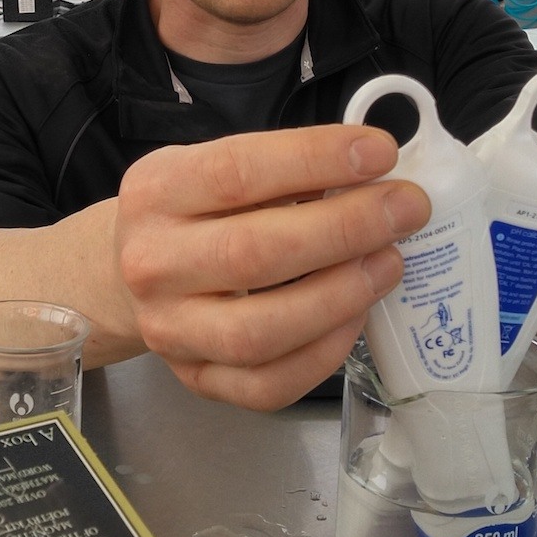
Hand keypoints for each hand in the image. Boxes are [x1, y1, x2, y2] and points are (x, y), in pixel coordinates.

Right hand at [114, 124, 428, 409]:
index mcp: (156, 192)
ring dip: (339, 296)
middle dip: (344, 228)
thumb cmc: (193, 214)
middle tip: (406, 208)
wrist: (129, 276)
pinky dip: (323, 354)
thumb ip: (281, 169)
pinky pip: (267, 384)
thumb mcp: (214, 168)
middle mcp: (152, 263)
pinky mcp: (196, 378)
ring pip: (258, 331)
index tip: (380, 152)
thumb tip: (374, 172)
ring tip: (389, 263)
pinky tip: (357, 316)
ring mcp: (170, 329)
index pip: (236, 172)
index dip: (314, 160)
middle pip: (252, 253)